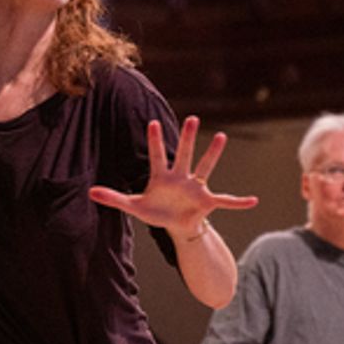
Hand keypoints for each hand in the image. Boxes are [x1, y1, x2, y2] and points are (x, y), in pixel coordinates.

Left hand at [88, 115, 257, 238]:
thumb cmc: (155, 211)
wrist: (175, 226)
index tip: (152, 122)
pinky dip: (239, 202)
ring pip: (206, 166)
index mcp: (162, 176)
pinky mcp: (208, 201)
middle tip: (192, 117)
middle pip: (184, 154)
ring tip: (221, 136)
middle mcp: (181, 177)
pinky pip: (225, 200)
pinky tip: (253, 201)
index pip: (156, 156)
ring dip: (213, 152)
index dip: (155, 141)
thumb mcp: (133, 206)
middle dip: (187, 138)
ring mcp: (196, 187)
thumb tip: (90, 191)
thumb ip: (113, 198)